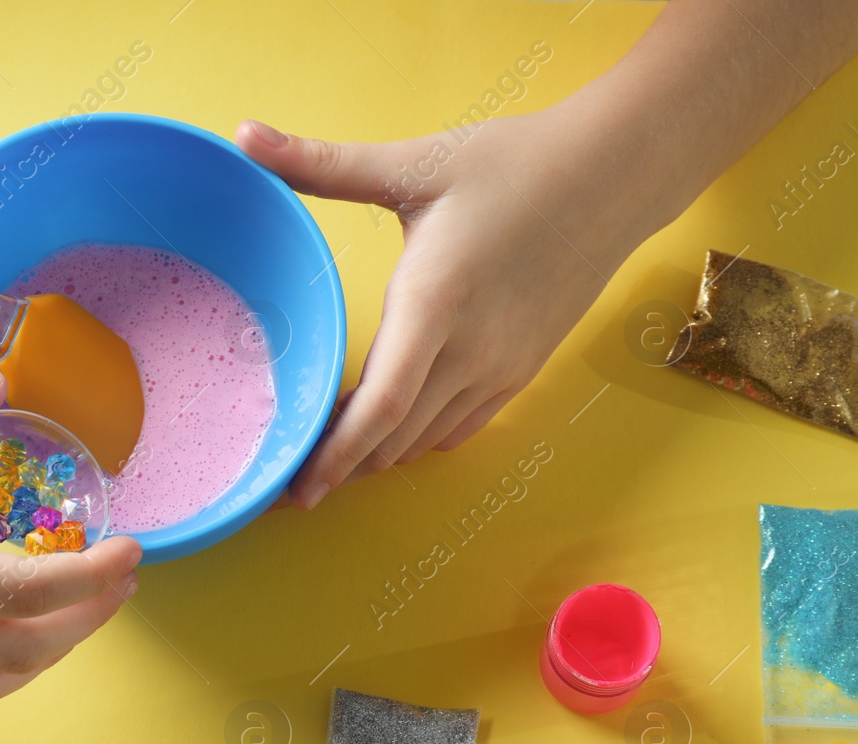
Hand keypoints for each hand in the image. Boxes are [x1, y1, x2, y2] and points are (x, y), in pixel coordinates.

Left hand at [237, 111, 647, 507]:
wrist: (616, 175)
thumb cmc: (515, 164)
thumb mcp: (415, 163)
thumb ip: (323, 163)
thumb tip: (243, 136)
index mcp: (435, 305)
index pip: (380, 408)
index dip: (334, 456)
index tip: (295, 491)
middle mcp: (471, 352)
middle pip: (393, 439)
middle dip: (339, 464)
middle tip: (288, 476)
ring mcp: (501, 368)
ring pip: (423, 440)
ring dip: (376, 453)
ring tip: (328, 453)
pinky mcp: (522, 371)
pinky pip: (459, 428)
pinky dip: (416, 439)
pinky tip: (388, 430)